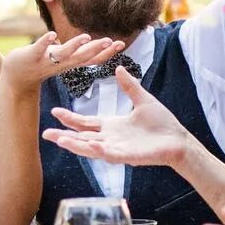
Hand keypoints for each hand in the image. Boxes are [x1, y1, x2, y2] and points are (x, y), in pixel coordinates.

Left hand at [2, 30, 124, 89]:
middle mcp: (61, 63)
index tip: (121, 43)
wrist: (17, 76)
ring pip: (63, 54)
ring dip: (75, 46)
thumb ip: (80, 52)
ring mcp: (47, 61)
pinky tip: (53, 34)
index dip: (106, 52)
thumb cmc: (44, 63)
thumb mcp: (65, 58)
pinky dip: (46, 42)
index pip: (92, 59)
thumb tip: (99, 43)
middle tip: (112, 41)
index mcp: (70, 63)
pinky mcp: (32, 56)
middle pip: (82, 57)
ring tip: (86, 37)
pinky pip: (40, 49)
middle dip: (97, 49)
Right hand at [41, 69, 194, 169]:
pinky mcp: (127, 157)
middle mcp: (111, 139)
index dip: (70, 118)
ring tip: (59, 140)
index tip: (54, 111)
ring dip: (74, 144)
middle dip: (63, 135)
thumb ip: (129, 86)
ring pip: (90, 148)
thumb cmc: (162, 123)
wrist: (178, 140)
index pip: (86, 123)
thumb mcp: (143, 99)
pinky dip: (97, 150)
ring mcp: (117, 149)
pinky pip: (108, 154)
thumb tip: (118, 68)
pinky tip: (88, 145)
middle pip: (82, 138)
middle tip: (45, 133)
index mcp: (112, 126)